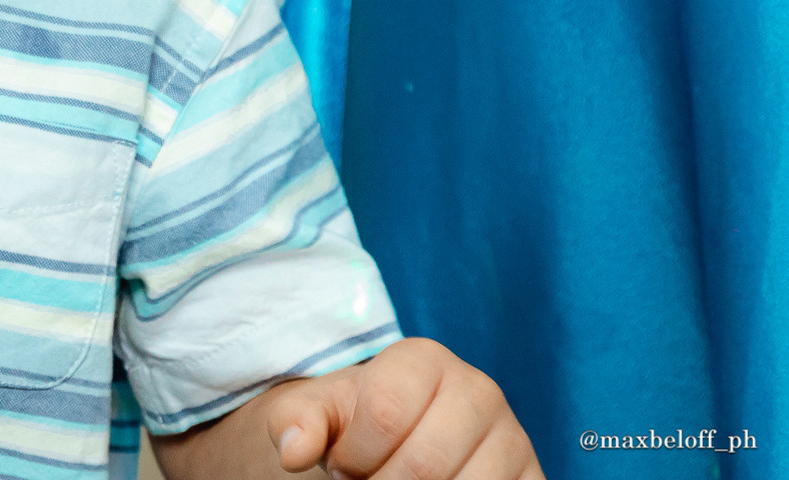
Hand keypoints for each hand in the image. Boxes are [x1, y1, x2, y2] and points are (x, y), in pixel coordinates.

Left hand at [267, 339, 540, 478]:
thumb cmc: (353, 425)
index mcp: (426, 359)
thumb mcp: (317, 414)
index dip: (352, 454)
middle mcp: (480, 391)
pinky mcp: (533, 477)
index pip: (385, 415)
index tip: (342, 463)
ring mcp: (514, 437)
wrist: (391, 443)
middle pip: (425, 464)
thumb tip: (295, 451)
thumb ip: (296, 421)